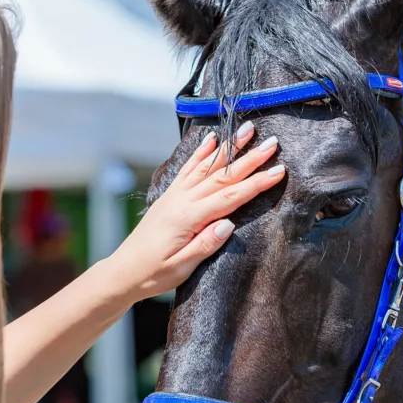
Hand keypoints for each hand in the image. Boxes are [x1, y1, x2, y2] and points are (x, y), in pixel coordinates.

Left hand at [110, 121, 284, 301]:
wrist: (123, 271)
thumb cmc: (153, 273)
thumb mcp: (181, 267)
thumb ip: (205, 245)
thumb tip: (229, 224)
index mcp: (188, 218)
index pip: (230, 197)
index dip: (256, 183)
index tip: (278, 170)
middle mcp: (182, 200)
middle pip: (223, 176)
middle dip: (250, 158)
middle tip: (272, 143)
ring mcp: (175, 195)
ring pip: (207, 166)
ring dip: (229, 147)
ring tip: (247, 129)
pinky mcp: (170, 196)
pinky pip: (188, 169)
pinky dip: (201, 152)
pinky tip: (212, 139)